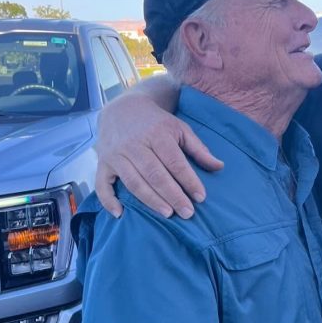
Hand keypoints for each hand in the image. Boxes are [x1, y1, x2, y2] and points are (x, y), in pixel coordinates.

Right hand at [94, 94, 222, 217]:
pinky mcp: (103, 163)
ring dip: (150, 200)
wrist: (123, 108)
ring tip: (168, 214)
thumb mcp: (180, 128)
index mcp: (157, 134)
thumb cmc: (156, 123)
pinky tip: (120, 214)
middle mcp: (135, 145)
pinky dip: (108, 200)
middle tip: (187, 213)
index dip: (189, 181)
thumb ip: (198, 149)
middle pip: (155, 175)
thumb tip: (219, 167)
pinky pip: (102, 184)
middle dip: (173, 195)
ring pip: (134, 182)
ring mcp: (117, 155)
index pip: (175, 162)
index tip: (201, 197)